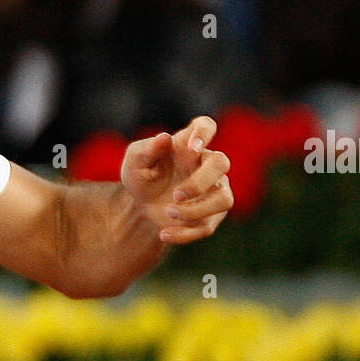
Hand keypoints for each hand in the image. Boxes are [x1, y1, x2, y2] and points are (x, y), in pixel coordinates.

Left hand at [120, 116, 233, 244]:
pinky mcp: (211, 215)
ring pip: (224, 199)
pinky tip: (163, 234)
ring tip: (169, 213)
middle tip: (176, 194)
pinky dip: (185, 233)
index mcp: (188, 144)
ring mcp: (214, 190)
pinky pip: (208, 226)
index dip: (204, 133)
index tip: (193, 147)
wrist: (140, 207)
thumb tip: (164, 138)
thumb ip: (146, 149)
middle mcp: (206, 164)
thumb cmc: (141, 176)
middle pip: (222, 163)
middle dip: (200, 181)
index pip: (206, 126)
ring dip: (196, 210)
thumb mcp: (134, 162)